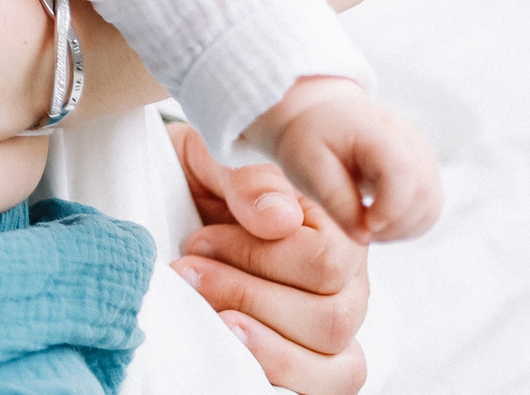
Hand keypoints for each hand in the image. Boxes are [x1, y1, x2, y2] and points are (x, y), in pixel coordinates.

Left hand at [166, 120, 372, 394]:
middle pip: (331, 319)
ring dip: (261, 346)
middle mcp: (347, 284)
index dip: (256, 256)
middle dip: (248, 298)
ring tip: (208, 317)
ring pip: (334, 368)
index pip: (325, 262)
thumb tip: (279, 218)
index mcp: (335, 229)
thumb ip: (251, 179)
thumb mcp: (219, 157)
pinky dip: (274, 376)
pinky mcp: (311, 361)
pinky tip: (231, 353)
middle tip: (188, 273)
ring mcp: (332, 328)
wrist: (182, 195)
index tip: (200, 240)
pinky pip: (319, 390)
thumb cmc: (206, 177)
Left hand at [247, 77, 442, 242]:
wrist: (317, 116)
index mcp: (376, 130)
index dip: (390, 207)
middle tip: (360, 229)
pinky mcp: (423, 170)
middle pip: (423, 193)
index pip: (402, 171)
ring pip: (431, 205)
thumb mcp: (307, 165)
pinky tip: (379, 221)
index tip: (365, 225)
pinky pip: (429, 207)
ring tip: (367, 226)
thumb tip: (364, 237)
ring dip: (403, 228)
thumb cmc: (309, 138)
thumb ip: (335, 200)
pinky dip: (408, 223)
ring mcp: (421, 154)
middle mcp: (408, 139)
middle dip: (394, 224)